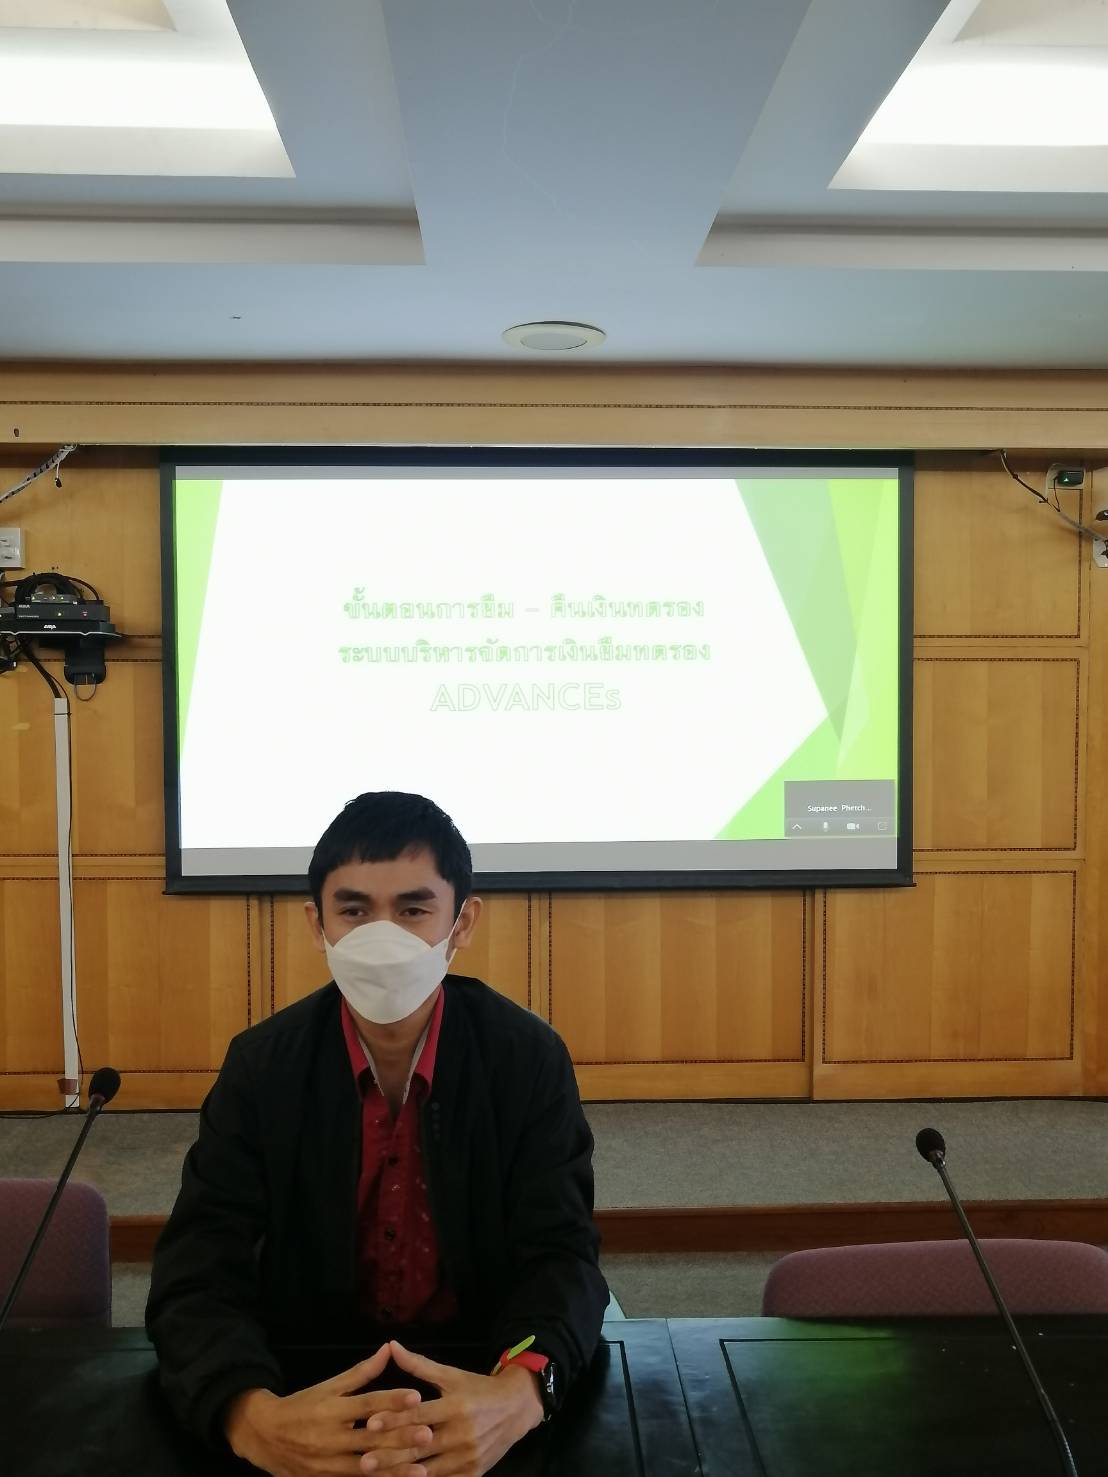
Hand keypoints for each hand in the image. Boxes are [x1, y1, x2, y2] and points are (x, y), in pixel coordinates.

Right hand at [224, 1342, 433, 1476]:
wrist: (264, 1436)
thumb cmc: (302, 1406)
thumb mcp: (328, 1386)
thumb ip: (361, 1372)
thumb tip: (388, 1348)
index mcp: (332, 1410)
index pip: (367, 1404)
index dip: (391, 1400)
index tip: (416, 1397)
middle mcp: (331, 1439)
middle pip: (370, 1439)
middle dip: (400, 1438)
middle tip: (428, 1433)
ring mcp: (328, 1465)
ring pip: (366, 1468)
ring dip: (394, 1469)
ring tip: (422, 1468)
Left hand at [359, 1340, 543, 1476]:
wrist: (517, 1408)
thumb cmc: (478, 1389)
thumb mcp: (452, 1374)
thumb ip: (420, 1365)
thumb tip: (391, 1346)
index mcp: (455, 1406)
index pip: (419, 1414)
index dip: (394, 1419)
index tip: (370, 1422)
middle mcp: (462, 1433)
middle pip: (421, 1447)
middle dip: (390, 1455)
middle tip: (363, 1461)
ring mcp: (468, 1457)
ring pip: (430, 1471)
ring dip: (402, 1475)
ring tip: (377, 1476)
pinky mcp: (474, 1474)